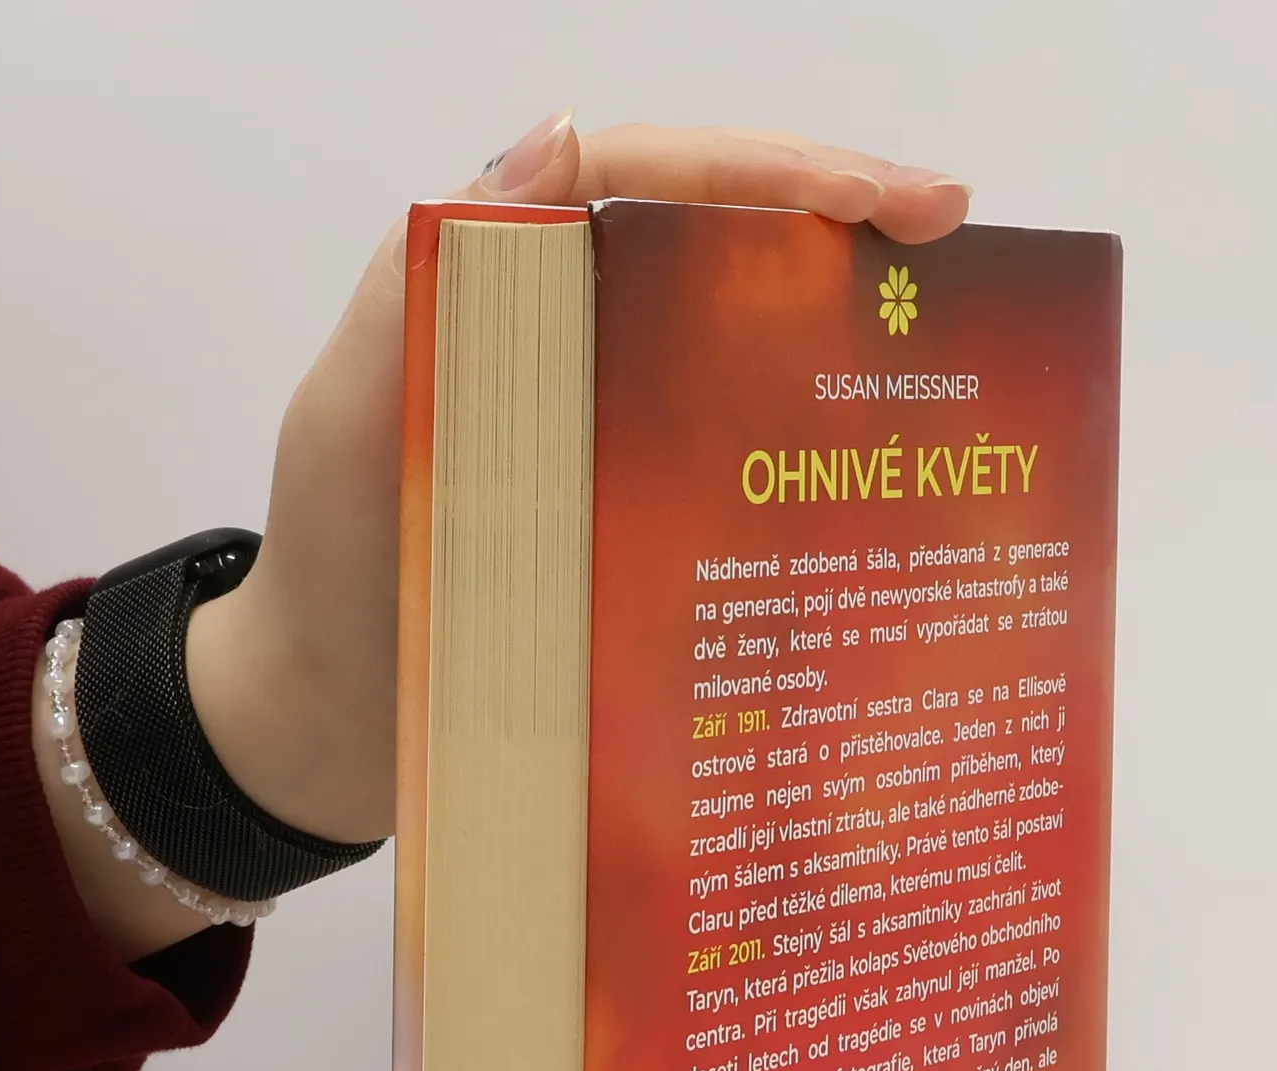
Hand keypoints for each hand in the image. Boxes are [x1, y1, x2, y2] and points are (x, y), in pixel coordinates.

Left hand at [182, 116, 970, 848]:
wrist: (323, 723)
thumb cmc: (330, 567)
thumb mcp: (358, 411)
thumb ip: (432, 281)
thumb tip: (559, 141)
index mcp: (505, 283)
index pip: (654, 184)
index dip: (777, 177)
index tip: (891, 200)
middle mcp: (570, 340)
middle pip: (717, 252)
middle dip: (839, 234)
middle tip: (953, 243)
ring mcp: (609, 431)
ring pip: (738, 352)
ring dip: (838, 339)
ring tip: (945, 348)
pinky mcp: (630, 517)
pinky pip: (727, 465)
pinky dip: (801, 463)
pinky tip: (876, 482)